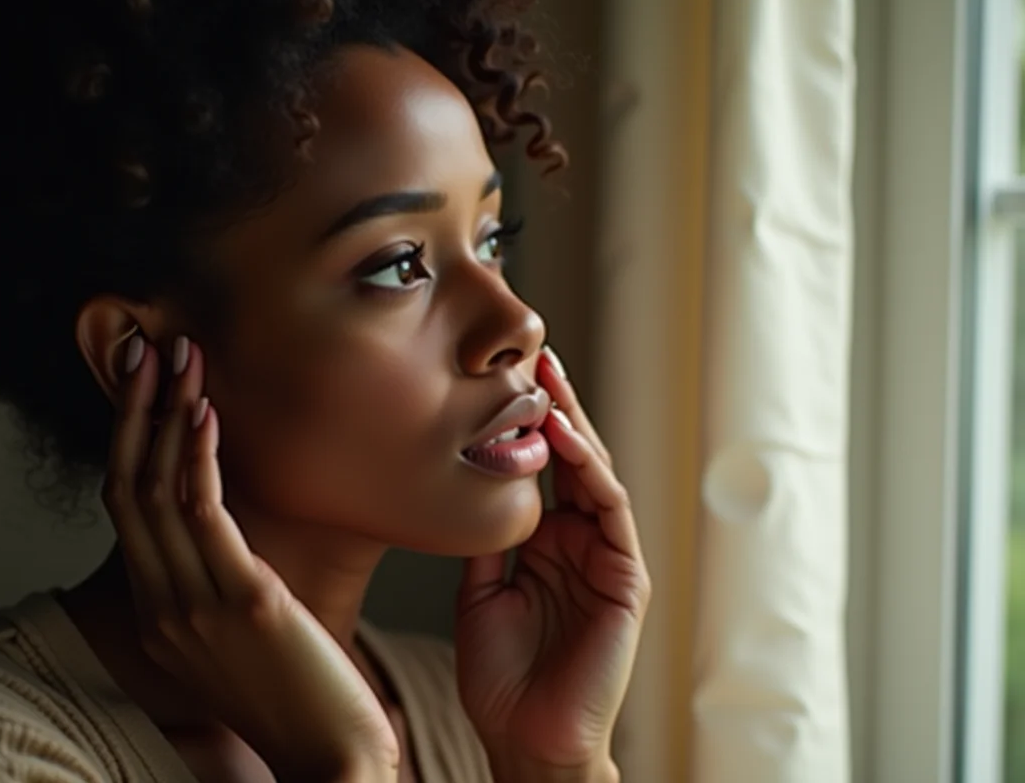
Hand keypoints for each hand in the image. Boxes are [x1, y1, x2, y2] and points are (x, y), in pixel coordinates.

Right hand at [102, 334, 398, 782]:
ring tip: (182, 355)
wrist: (329, 760)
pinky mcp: (240, 602)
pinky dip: (197, 454)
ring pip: (157, 487)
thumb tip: (230, 538)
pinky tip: (207, 411)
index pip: (125, 505)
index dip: (129, 436)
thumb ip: (221, 587)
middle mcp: (160, 607)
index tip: (144, 382)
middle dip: (137, 409)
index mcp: (156, 613)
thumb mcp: (240, 637)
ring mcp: (192, 606)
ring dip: (166, 412)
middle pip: (126, 484)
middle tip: (152, 346)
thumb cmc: (297, 697)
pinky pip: (202, 512)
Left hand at [454, 348, 649, 780]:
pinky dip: (592, 472)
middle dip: (556, 409)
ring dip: (575, 427)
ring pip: (595, 475)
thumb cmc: (501, 678)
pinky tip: (569, 440)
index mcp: (545, 544)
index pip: (540, 470)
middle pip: (572, 460)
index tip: (504, 379)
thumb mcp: (479, 592)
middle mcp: (579, 542)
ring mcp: (604, 557)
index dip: (526, 425)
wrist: (527, 739)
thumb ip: (485, 539)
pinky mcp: (625, 576)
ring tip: (550, 384)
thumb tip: (471, 479)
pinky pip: (611, 513)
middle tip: (536, 358)